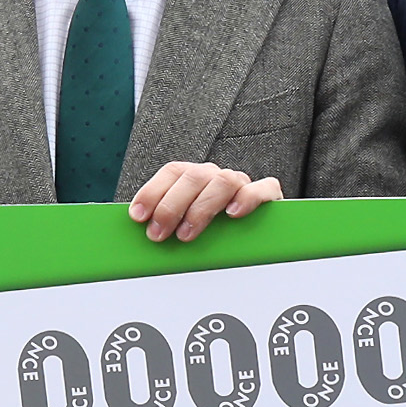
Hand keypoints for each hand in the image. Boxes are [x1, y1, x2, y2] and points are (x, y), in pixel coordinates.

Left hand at [129, 161, 277, 243]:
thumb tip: (142, 233)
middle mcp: (215, 176)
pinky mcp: (267, 194)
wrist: (255, 232)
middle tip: (158, 233)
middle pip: (193, 177)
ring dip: (201, 208)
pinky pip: (262, 188)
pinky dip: (247, 199)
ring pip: (222, 181)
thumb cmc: (212, 231)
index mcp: (194, 177)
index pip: (172, 172)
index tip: (138, 216)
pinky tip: (232, 214)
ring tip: (187, 234)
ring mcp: (241, 183)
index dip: (152, 192)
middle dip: (171, 206)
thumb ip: (167, 224)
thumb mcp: (184, 226)